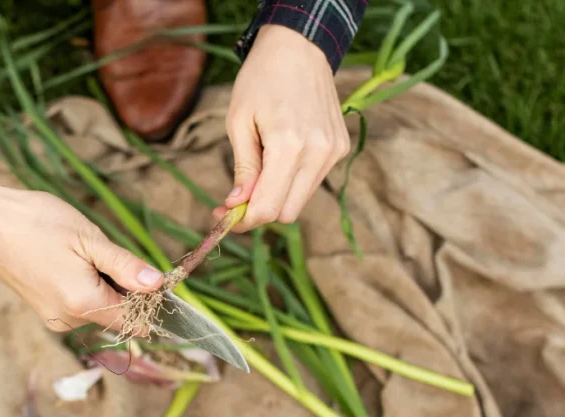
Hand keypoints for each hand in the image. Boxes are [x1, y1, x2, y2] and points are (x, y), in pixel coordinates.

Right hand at [0, 183, 164, 332]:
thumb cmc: (37, 224)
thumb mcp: (89, 239)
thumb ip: (126, 266)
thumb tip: (158, 284)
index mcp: (84, 305)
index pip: (136, 321)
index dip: (151, 302)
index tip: (154, 276)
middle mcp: (69, 321)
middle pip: (118, 316)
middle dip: (126, 290)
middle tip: (109, 252)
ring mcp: (54, 318)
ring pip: (99, 310)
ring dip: (105, 287)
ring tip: (83, 253)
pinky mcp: (44, 310)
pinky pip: (79, 306)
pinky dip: (86, 288)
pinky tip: (72, 261)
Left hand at [216, 24, 350, 230]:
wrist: (298, 48)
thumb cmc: (260, 80)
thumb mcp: (239, 122)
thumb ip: (243, 168)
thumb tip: (237, 204)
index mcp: (289, 146)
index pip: (269, 208)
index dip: (244, 221)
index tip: (223, 215)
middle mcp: (318, 153)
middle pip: (287, 212)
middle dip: (259, 212)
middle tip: (234, 200)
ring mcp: (334, 151)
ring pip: (300, 200)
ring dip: (276, 197)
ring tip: (255, 175)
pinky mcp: (340, 147)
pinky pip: (312, 181)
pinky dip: (292, 181)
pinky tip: (279, 158)